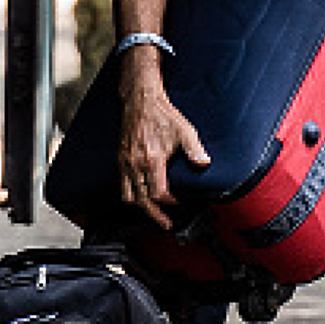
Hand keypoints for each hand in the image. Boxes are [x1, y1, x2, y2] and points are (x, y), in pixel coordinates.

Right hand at [117, 64, 209, 230]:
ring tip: (151, 211)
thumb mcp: (184, 130)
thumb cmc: (162, 114)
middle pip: (142, 201)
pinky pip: (121, 184)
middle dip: (154, 215)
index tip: (179, 202)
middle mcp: (136, 164)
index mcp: (152, 159)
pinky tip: (140, 193)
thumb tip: (204, 163)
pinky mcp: (120, 158)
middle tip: (165, 223)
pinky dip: (130, 193)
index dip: (170, 202)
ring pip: (128, 195)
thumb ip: (195, 149)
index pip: (158, 193)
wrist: (140, 100)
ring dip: (140, 206)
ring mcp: (125, 162)